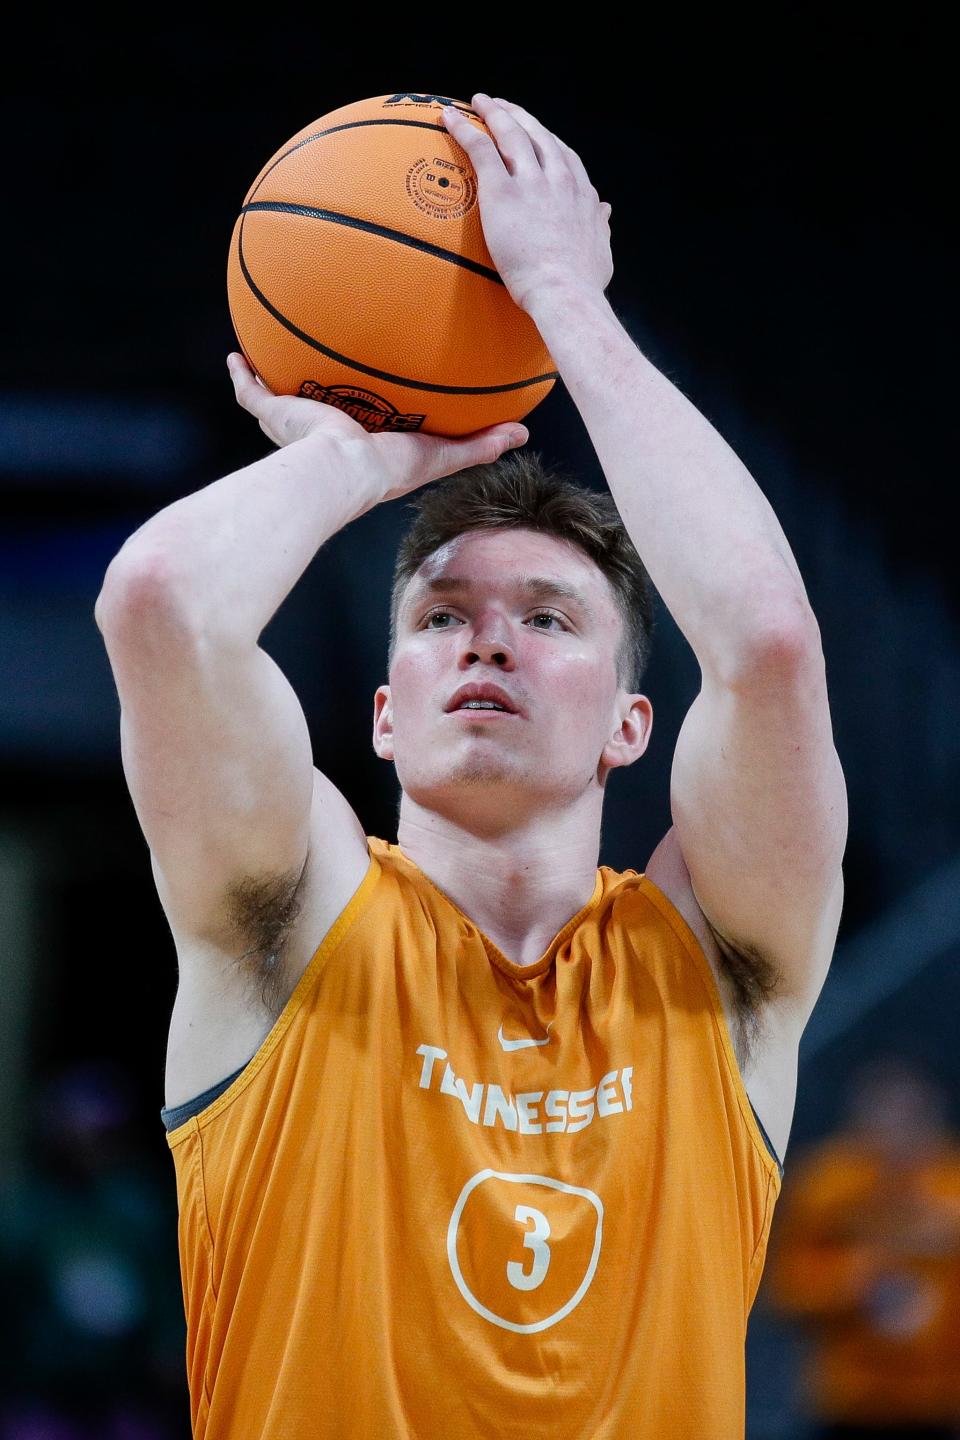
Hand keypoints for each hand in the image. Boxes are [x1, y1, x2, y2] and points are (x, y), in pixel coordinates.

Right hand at [227, 351, 528, 504]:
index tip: (374, 400)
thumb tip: (525, 433)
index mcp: (361, 446)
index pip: (364, 428)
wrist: (342, 468)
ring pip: (279, 401)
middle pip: (318, 412)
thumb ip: (481, 443)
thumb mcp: (443, 453)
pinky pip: (250, 391)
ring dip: (275, 381)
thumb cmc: (388, 469)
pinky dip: (241, 374)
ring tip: (270, 354)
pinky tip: (235, 353)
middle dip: (316, 398)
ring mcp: (294, 425)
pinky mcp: (273, 413)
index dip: (369, 416)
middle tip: (321, 372)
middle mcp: (324, 435)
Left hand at [440, 94, 612, 312]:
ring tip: (480, 102)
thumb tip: (606, 211)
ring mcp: (531, 182)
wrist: (565, 292)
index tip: (537, 132)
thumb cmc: (582, 283)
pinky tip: (450, 117)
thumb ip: (600, 227)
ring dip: (494, 113)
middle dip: (520, 117)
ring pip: (511, 134)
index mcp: (581, 194)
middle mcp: (559, 179)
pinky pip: (481, 150)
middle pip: (538, 135)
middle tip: (504, 107)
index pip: (564, 156)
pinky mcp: (503, 191)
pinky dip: (464, 129)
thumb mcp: (601, 250)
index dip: (547, 140)